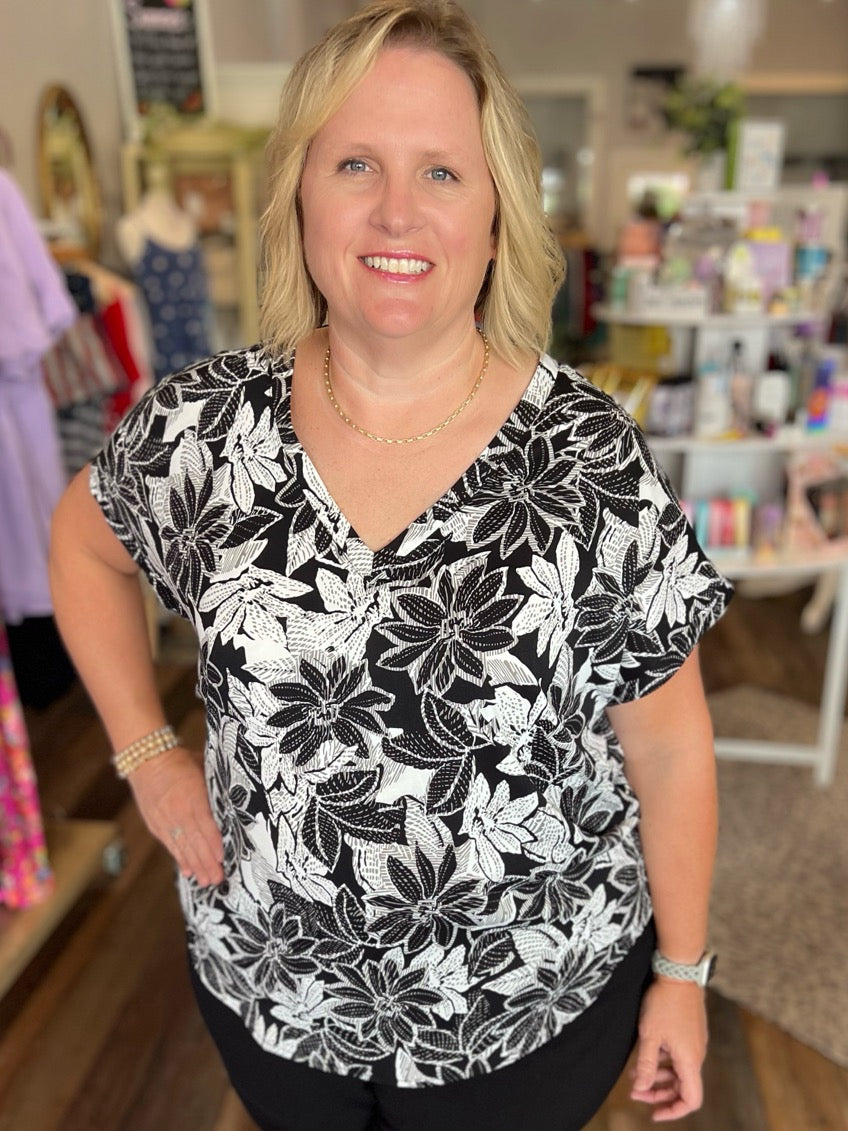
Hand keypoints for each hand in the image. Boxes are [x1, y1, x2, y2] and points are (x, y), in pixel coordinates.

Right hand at [127, 746, 224, 886]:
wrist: (146, 759)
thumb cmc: (180, 761)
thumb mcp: (202, 768)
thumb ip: (214, 788)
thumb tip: (234, 800)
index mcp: (191, 795)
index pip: (205, 823)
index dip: (213, 842)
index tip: (222, 857)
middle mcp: (176, 810)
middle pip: (194, 840)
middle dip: (206, 862)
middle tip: (218, 879)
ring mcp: (164, 820)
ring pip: (182, 847)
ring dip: (195, 866)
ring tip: (206, 881)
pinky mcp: (155, 824)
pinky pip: (170, 845)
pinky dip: (180, 859)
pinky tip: (187, 871)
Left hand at [629, 978, 707, 1121]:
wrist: (679, 971)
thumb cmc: (664, 1002)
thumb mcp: (649, 1035)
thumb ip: (646, 1065)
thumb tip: (641, 1090)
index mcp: (690, 1061)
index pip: (691, 1100)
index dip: (674, 1111)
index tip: (654, 1113)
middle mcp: (696, 1055)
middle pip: (683, 1087)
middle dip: (659, 1094)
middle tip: (636, 1094)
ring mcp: (694, 1043)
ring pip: (679, 1071)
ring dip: (659, 1076)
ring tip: (635, 1075)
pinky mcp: (690, 1031)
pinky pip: (679, 1056)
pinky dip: (663, 1061)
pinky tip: (646, 1055)